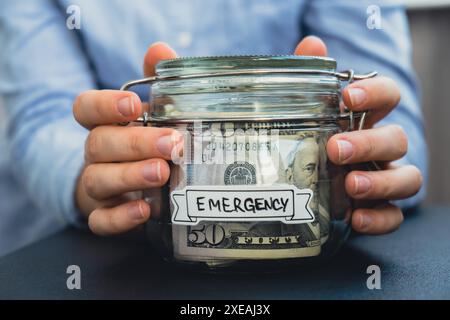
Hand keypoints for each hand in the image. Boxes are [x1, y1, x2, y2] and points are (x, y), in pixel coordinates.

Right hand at [73, 43, 178, 234]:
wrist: (132, 188)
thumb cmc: (145, 144)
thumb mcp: (153, 112)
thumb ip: (157, 82)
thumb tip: (160, 51)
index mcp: (105, 125)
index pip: (86, 108)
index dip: (104, 105)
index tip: (132, 104)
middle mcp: (97, 155)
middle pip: (99, 143)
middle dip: (135, 142)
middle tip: (171, 143)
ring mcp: (99, 187)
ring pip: (99, 180)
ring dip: (130, 175)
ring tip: (163, 172)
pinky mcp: (106, 216)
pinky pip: (102, 221)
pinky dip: (120, 217)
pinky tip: (144, 210)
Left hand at [296, 36, 421, 234]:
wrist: (306, 183)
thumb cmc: (310, 140)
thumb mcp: (304, 112)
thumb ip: (309, 79)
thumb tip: (312, 45)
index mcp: (365, 119)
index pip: (388, 96)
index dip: (376, 94)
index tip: (349, 96)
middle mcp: (380, 148)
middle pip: (397, 140)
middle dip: (369, 143)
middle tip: (336, 148)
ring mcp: (383, 179)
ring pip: (408, 179)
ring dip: (381, 182)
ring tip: (350, 184)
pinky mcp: (378, 209)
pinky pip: (394, 217)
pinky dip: (379, 219)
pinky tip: (355, 218)